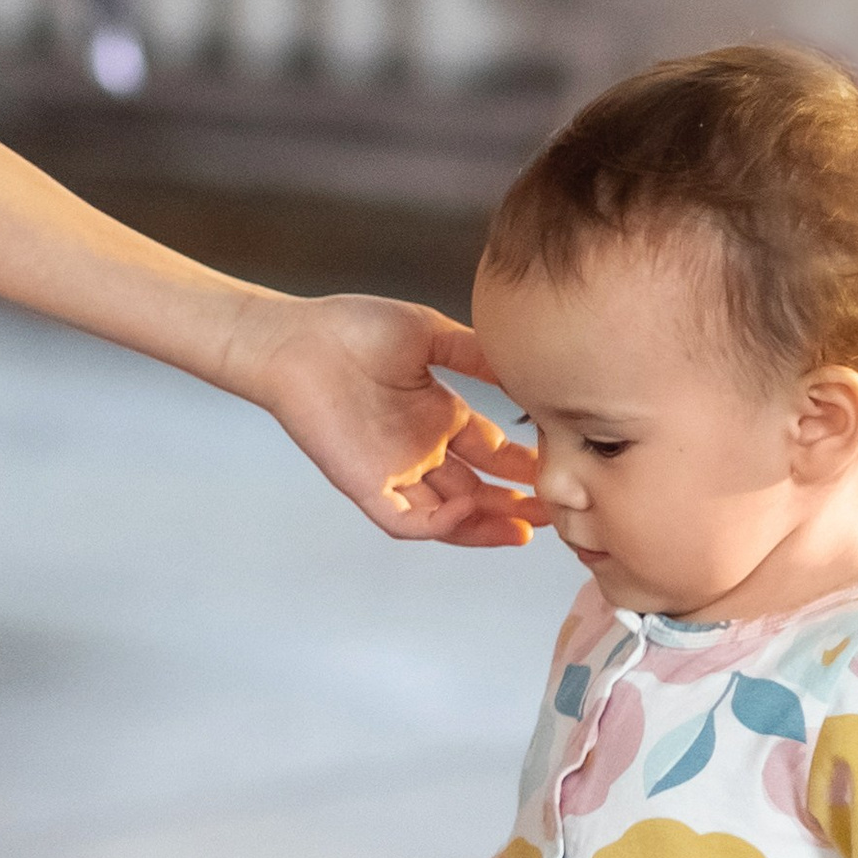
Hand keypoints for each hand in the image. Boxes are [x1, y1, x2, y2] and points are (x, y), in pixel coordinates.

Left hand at [227, 293, 539, 546]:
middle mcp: (421, 450)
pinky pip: (408, 521)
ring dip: (488, 524)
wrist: (296, 340)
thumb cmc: (350, 329)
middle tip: (556, 508)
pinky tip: (469, 511)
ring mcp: (394, 472)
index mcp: (439, 415)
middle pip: (480, 490)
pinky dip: (441, 525)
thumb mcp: (428, 334)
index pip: (493, 451)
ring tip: (528, 529)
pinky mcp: (366, 486)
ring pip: (450, 515)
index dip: (526, 464)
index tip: (562, 464)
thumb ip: (476, 353)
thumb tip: (526, 368)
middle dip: (518, 503)